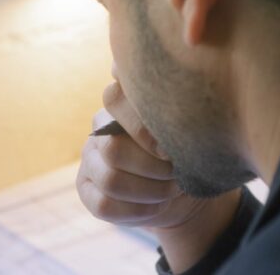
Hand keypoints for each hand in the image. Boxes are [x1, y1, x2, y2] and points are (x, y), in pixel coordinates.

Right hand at [77, 82, 242, 272]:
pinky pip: (104, 205)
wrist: (186, 188)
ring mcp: (89, 158)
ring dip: (150, 190)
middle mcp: (100, 125)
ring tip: (173, 188)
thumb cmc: (192, 147)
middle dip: (153, 166)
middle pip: (113, 147)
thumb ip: (181, 99)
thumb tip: (185, 68)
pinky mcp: (86, 189)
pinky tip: (157, 206)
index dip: (146, 129)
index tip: (174, 146)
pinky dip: (138, 211)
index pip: (114, 99)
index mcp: (122, 99)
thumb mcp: (192, 122)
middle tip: (178, 170)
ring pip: (111, 179)